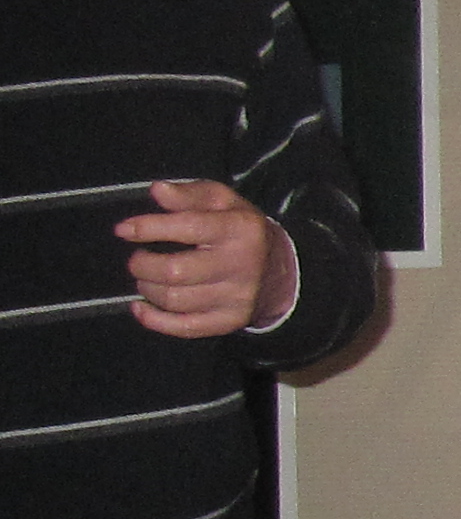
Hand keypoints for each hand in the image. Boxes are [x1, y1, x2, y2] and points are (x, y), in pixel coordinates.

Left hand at [119, 178, 296, 338]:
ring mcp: (237, 297)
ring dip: (147, 289)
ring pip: (174, 300)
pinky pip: (184, 327)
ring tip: (146, 278)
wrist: (280, 270)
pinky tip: (141, 308)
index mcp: (240, 229)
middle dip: (142, 265)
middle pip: (174, 271)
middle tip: (137, 259)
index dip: (149, 228)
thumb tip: (157, 191)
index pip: (188, 227)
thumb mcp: (222, 201)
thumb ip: (189, 193)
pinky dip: (154, 320)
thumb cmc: (240, 230)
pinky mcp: (231, 321)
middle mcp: (241, 264)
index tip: (124, 230)